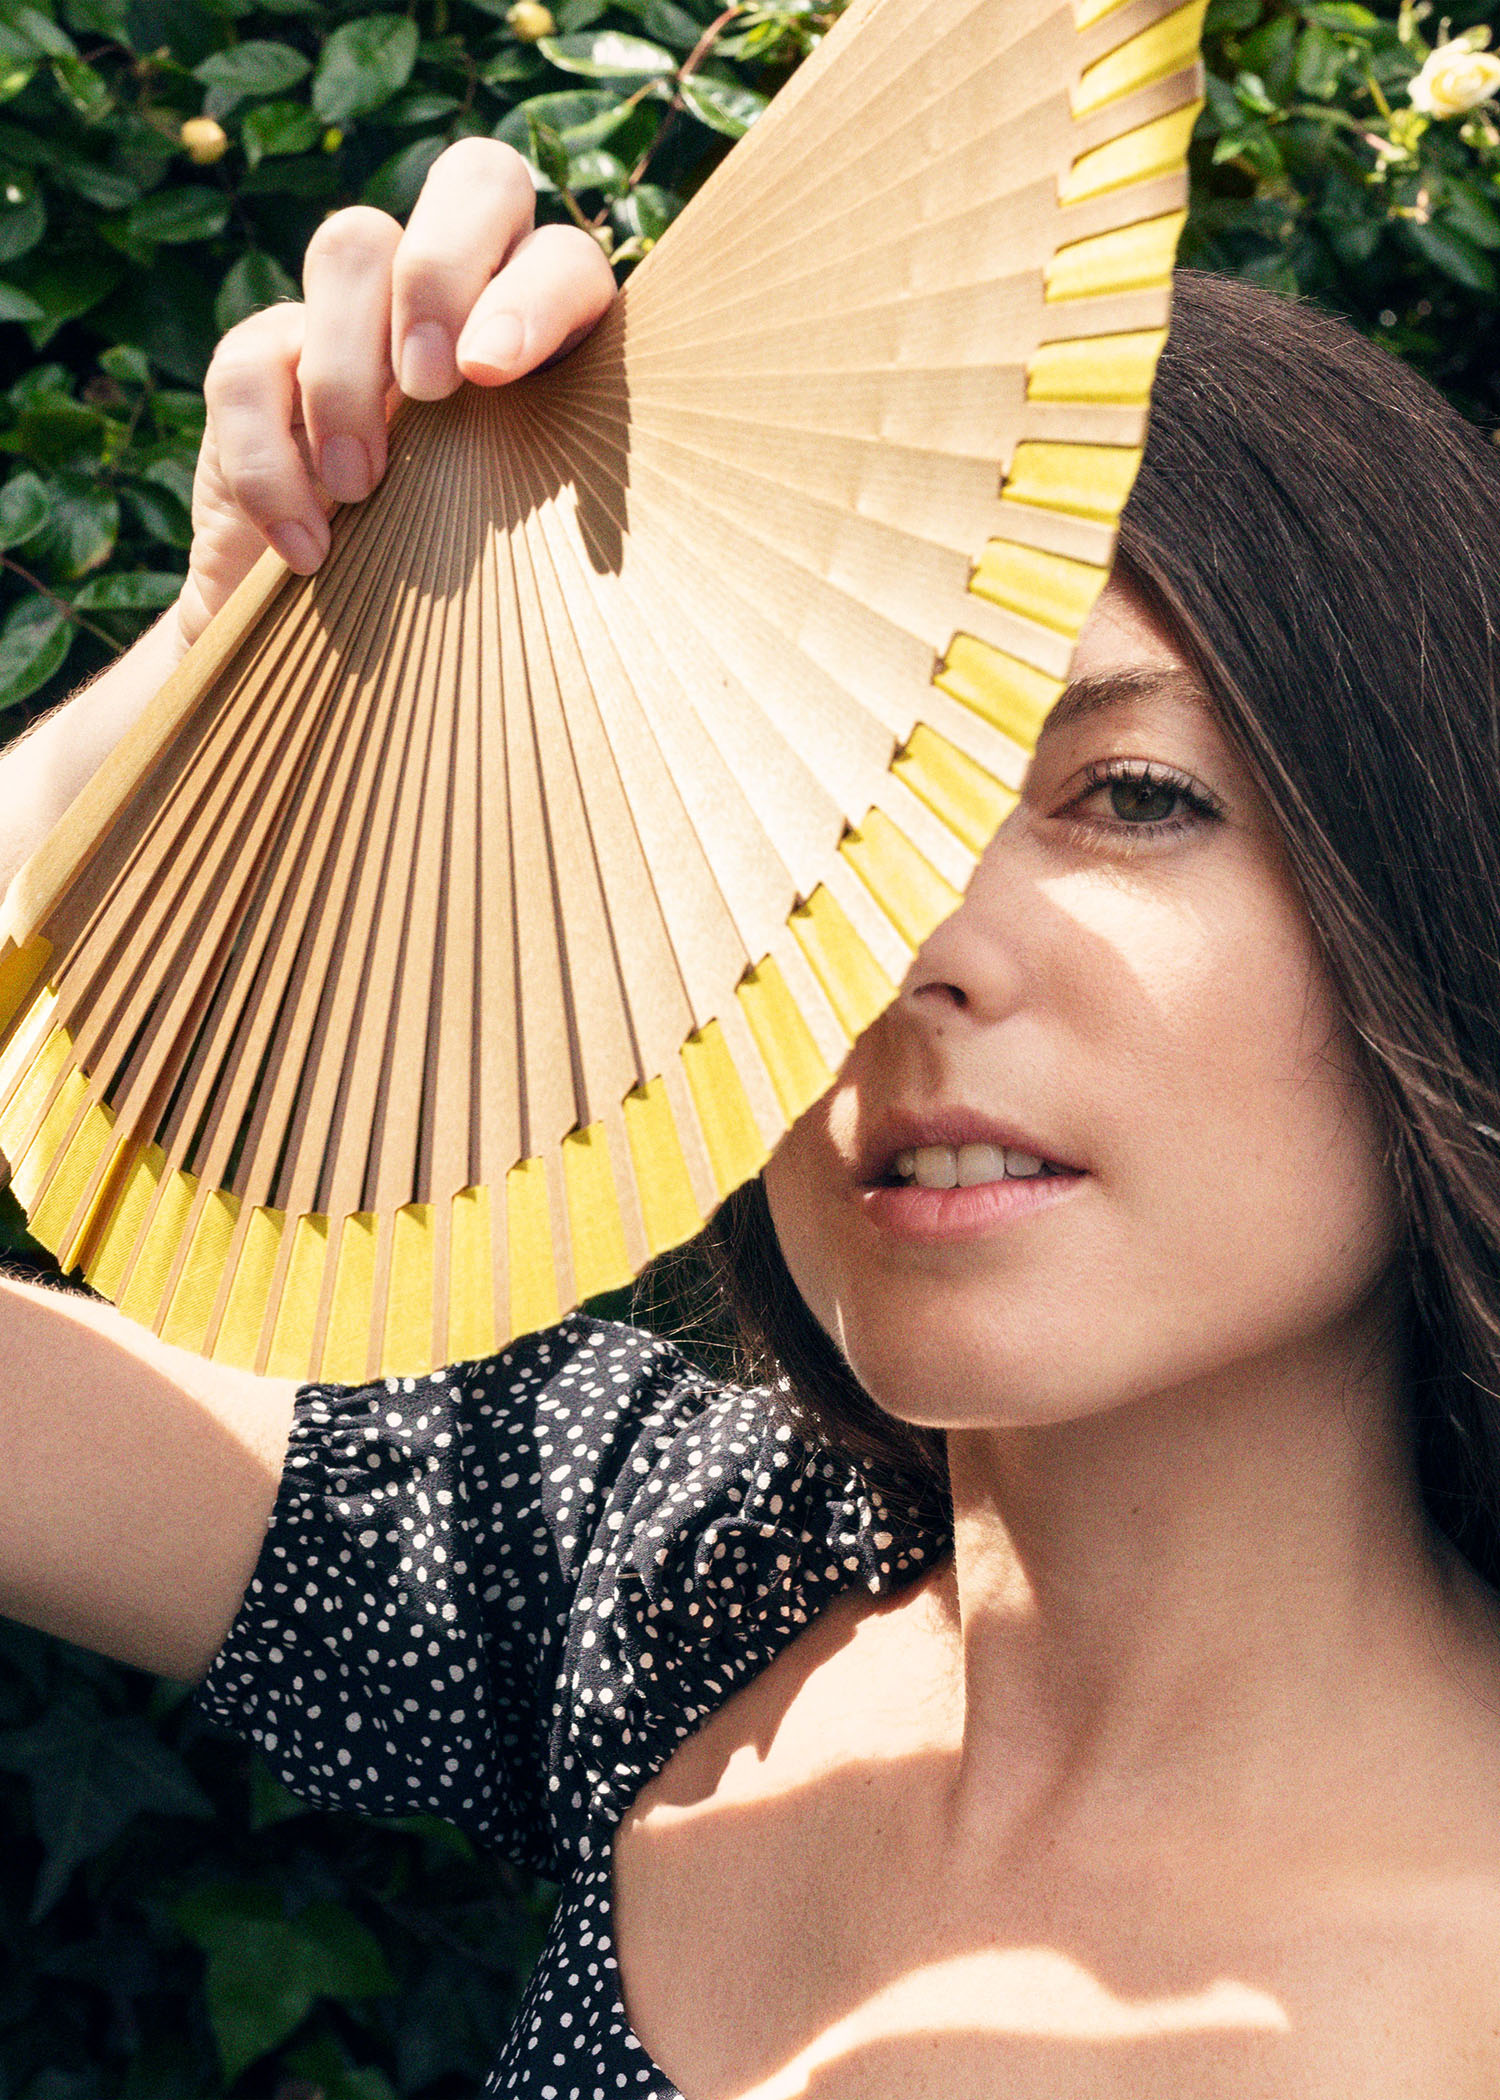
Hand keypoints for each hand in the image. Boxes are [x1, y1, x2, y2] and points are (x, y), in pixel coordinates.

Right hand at [177, 140, 616, 648]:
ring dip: (353, 368)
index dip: (533, 292)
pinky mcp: (262, 361)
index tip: (492, 375)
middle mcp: (460, 298)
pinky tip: (308, 548)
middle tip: (431, 389)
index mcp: (544, 335)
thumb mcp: (526, 561)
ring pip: (353, 243)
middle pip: (475, 180)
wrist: (342, 658)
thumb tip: (598, 534)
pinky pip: (253, 362)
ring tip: (361, 489)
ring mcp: (356, 314)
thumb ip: (553, 507)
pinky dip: (274, 462)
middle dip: (444, 273)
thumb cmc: (466, 606)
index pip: (563, 255)